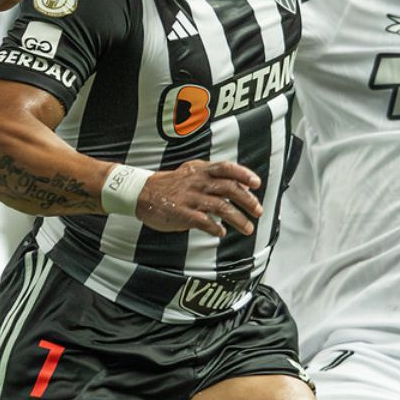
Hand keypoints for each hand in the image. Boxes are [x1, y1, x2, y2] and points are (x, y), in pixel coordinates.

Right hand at [136, 159, 262, 236]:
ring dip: (238, 218)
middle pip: (229, 188)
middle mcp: (197, 182)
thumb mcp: (190, 173)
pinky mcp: (182, 213)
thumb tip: (237, 186)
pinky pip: (204, 221)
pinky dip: (216, 227)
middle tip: (258, 211)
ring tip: (248, 228)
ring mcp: (190, 198)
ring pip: (221, 207)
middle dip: (247, 200)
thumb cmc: (168, 185)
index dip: (244, 174)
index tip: (256, 183)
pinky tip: (222, 232)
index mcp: (200, 170)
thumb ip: (211, 178)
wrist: (140, 193)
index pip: (227, 168)